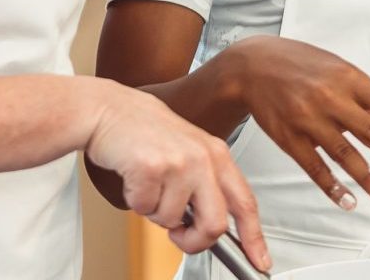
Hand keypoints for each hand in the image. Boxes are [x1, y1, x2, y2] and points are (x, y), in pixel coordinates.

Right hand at [85, 81, 268, 269]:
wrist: (109, 110)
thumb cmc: (145, 131)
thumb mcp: (189, 151)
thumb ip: (205, 184)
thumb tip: (211, 226)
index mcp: (217, 155)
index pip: (245, 203)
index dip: (254, 237)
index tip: (260, 260)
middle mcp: (203, 158)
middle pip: (214, 225)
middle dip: (193, 240)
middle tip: (178, 235)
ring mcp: (178, 163)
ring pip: (171, 220)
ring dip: (154, 210)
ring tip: (148, 183)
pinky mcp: (151, 168)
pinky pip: (144, 208)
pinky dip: (135, 200)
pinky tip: (134, 177)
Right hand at [219, 35, 369, 208]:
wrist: (251, 66)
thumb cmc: (301, 65)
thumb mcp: (338, 69)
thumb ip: (368, 99)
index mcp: (349, 78)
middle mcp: (331, 98)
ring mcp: (308, 120)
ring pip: (344, 154)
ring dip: (369, 178)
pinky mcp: (289, 138)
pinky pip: (315, 167)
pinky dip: (333, 186)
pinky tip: (349, 200)